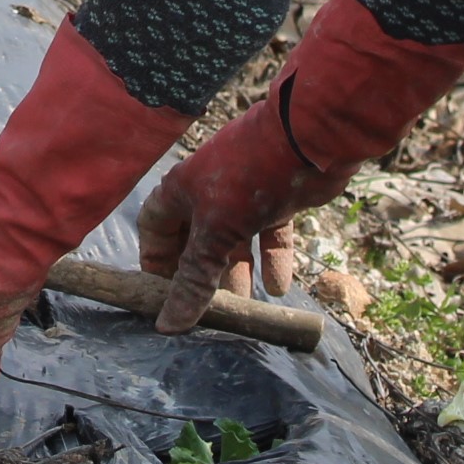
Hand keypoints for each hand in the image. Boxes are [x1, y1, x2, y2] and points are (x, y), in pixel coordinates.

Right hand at [131, 0, 463, 330]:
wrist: (308, 138)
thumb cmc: (248, 177)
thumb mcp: (216, 232)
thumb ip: (194, 279)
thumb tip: (168, 325)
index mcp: (181, 191)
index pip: (155, 229)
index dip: (156, 262)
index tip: (163, 297)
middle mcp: (209, 193)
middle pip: (197, 242)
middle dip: (203, 278)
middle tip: (208, 313)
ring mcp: (245, 197)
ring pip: (235, 244)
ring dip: (239, 275)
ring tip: (246, 308)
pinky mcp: (276, 201)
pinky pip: (269, 236)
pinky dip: (273, 259)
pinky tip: (279, 287)